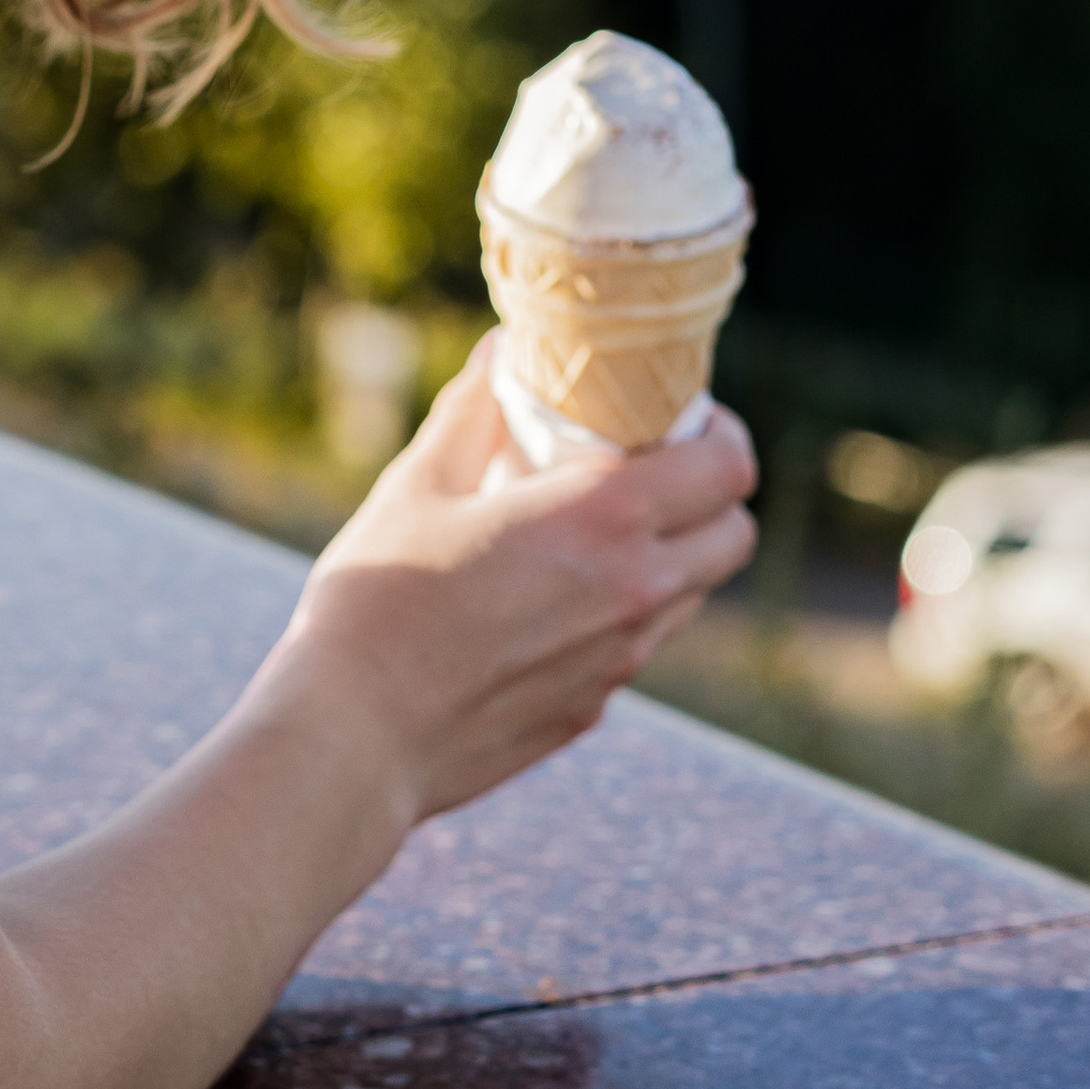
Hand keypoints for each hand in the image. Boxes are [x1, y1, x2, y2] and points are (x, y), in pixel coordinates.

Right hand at [281, 337, 757, 830]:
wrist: (355, 737)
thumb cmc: (378, 600)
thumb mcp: (418, 483)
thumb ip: (474, 410)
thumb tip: (502, 351)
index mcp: (603, 518)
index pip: (728, 467)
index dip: (719, 433)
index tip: (680, 416)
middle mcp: (634, 590)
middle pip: (734, 534)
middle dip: (709, 495)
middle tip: (649, 469)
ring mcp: (619, 660)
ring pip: (693, 593)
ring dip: (670, 554)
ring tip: (596, 531)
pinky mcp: (592, 708)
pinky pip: (637, 644)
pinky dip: (622, 610)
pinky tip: (549, 598)